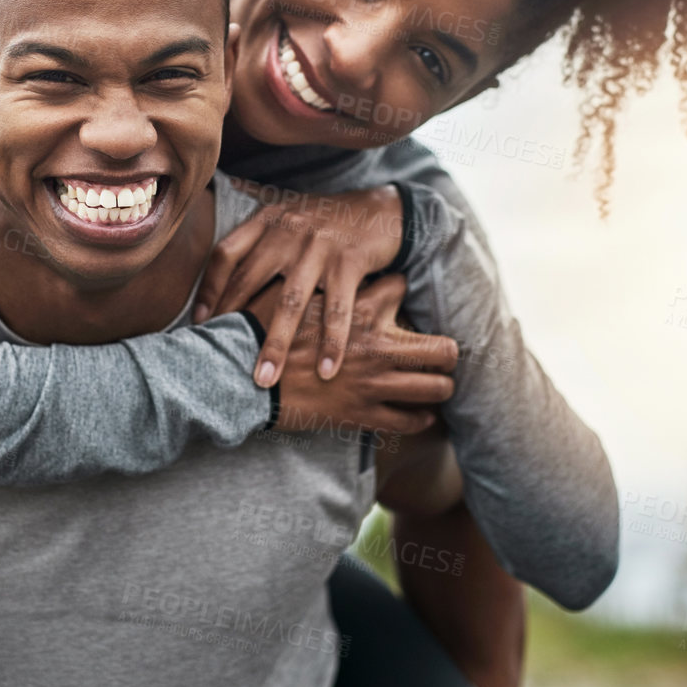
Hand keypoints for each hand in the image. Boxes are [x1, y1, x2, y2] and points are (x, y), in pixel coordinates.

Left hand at [195, 182, 403, 385]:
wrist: (383, 209)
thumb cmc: (329, 222)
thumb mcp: (289, 218)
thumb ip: (258, 240)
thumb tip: (218, 275)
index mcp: (268, 220)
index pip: (225, 254)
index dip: (209, 289)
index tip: (201, 322)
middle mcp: (288, 230)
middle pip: (250, 282)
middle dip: (233, 324)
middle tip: (221, 362)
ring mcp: (319, 246)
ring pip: (290, 303)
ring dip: (276, 344)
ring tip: (266, 380)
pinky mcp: (349, 262)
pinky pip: (336, 309)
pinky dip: (331, 343)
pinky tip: (325, 371)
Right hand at [246, 274, 455, 436]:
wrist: (238, 373)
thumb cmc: (258, 328)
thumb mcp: (289, 289)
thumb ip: (316, 278)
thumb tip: (322, 265)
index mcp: (361, 309)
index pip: (404, 288)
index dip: (402, 292)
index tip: (399, 300)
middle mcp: (377, 344)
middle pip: (444, 349)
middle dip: (448, 353)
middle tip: (444, 354)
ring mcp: (374, 382)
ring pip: (436, 389)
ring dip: (441, 387)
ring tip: (439, 386)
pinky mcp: (362, 414)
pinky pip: (408, 421)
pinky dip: (419, 419)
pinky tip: (421, 415)